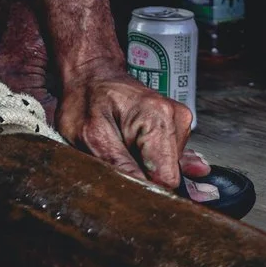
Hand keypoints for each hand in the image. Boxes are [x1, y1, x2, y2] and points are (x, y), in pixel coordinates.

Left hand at [56, 70, 206, 191]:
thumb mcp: (90, 135)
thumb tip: (140, 190)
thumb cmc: (86, 99)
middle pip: (169, 175)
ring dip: (144, 169)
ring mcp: (179, 124)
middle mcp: (176, 120)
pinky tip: (138, 158)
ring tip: (122, 151)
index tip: (125, 187)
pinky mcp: (175, 130)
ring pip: (167, 170)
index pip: (166, 178)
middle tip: (116, 162)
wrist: (92, 75)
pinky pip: (171, 160)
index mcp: (158, 119)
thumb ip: (117, 164)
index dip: (145, 188)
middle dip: (143, 177)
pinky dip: (154, 165)